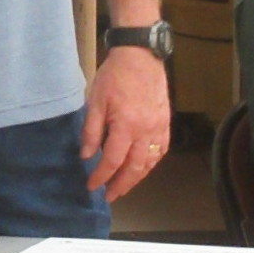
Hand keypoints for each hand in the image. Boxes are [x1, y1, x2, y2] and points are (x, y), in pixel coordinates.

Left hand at [79, 48, 169, 201]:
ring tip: (124, 186)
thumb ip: (91, 131)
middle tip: (109, 196)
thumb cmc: (114, 76)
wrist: (140, 56)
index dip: (101, 176)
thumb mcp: (95, 101)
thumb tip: (87, 155)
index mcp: (126, 126)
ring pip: (149, 162)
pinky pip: (161, 150)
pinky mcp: (166, 122)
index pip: (113, 160)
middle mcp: (146, 131)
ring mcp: (159, 128)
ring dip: (136, 178)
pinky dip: (151, 163)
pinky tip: (142, 168)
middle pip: (134, 167)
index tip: (92, 186)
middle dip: (121, 185)